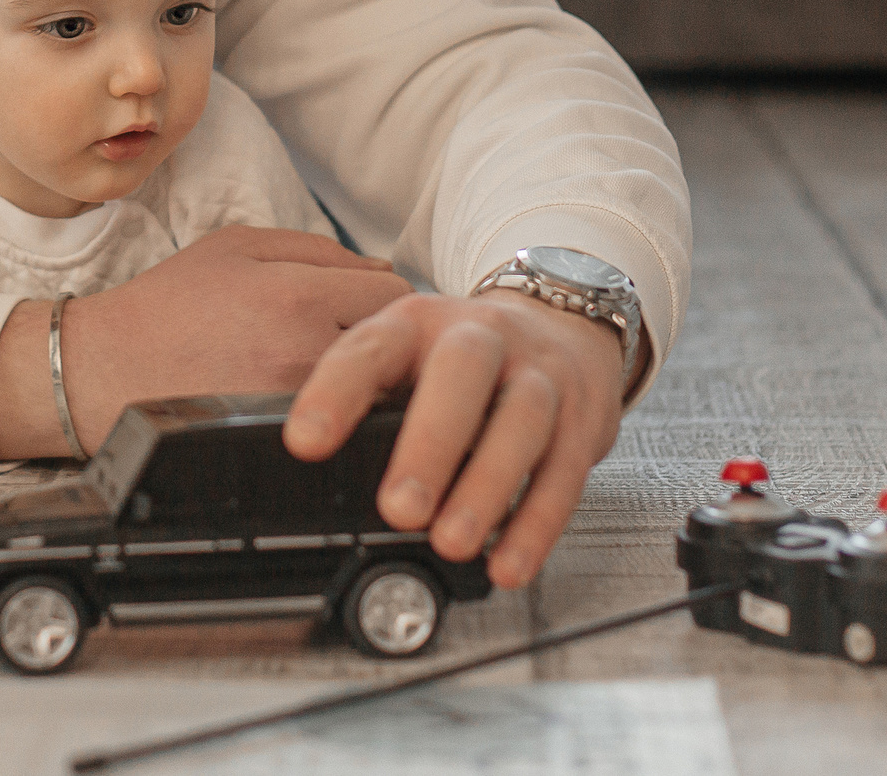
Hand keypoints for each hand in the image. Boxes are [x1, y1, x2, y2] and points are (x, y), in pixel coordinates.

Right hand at [0, 226, 408, 460]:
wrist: (101, 372)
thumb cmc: (168, 304)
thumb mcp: (237, 245)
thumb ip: (317, 249)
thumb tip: (381, 270)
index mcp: (298, 294)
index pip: (397, 295)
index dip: (387, 299)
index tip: (369, 308)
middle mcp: (304, 353)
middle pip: (397, 350)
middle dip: (386, 344)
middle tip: (360, 344)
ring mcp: (295, 407)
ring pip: (375, 395)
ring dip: (368, 385)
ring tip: (336, 376)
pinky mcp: (280, 443)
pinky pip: (340, 428)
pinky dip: (338, 415)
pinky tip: (313, 406)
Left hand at [285, 291, 632, 589]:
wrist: (561, 327)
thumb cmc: (464, 359)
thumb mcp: (408, 355)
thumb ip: (370, 400)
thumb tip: (320, 471)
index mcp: (418, 322)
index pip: (371, 348)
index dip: (335, 392)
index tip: (304, 442)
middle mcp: (483, 336)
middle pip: (462, 374)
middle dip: (430, 444)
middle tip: (399, 509)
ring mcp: (539, 374)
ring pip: (521, 422)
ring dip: (486, 488)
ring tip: (452, 543)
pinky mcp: (581, 420)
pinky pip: (564, 472)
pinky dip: (536, 526)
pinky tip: (507, 564)